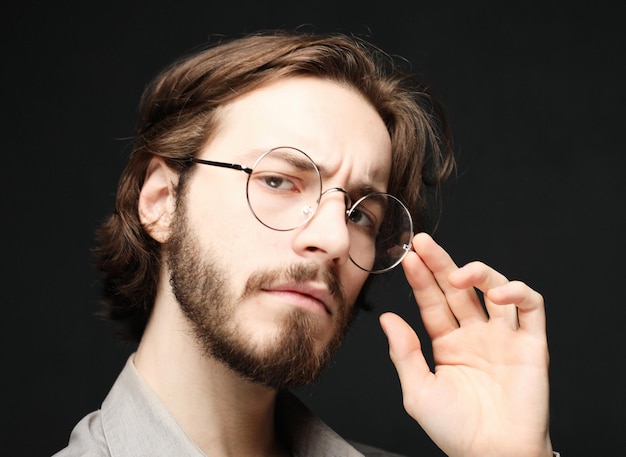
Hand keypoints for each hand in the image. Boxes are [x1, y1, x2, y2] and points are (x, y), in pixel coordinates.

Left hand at [380, 233, 552, 456]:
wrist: (493, 455)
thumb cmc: (454, 429)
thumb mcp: (418, 390)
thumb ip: (404, 353)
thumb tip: (387, 318)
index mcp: (448, 343)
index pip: (433, 301)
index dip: (421, 279)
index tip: (407, 257)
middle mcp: (475, 334)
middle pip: (458, 288)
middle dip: (440, 263)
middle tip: (423, 243)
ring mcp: (503, 336)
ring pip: (494, 288)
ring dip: (478, 272)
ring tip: (457, 273)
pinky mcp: (532, 343)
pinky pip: (531, 307)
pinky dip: (518, 293)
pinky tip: (498, 293)